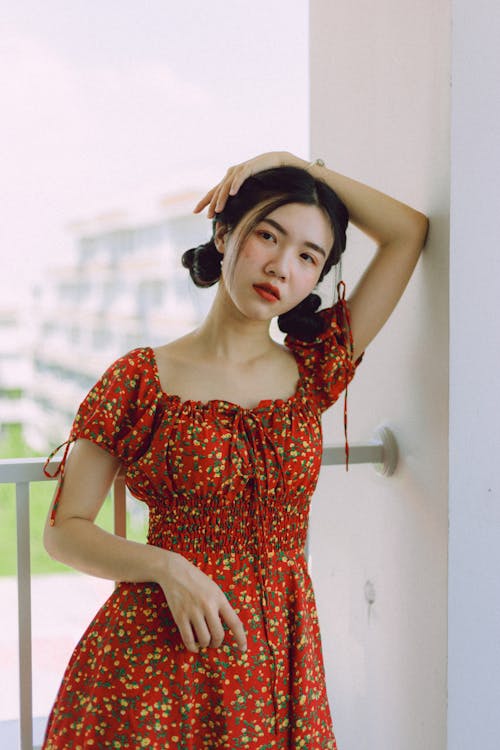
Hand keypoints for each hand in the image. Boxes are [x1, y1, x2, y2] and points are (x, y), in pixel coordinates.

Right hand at [158, 551, 246, 653]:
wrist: (175, 571)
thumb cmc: (197, 580)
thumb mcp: (214, 589)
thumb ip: (220, 605)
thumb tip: (227, 626)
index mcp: (219, 598)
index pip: (234, 622)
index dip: (240, 638)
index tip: (243, 649)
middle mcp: (208, 606)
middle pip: (218, 634)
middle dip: (217, 643)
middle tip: (214, 643)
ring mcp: (193, 611)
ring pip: (204, 639)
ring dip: (205, 644)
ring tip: (203, 642)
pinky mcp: (180, 616)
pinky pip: (188, 638)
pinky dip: (192, 647)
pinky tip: (194, 646)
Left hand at [193, 150, 307, 217]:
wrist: (278, 161)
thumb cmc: (265, 176)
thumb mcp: (251, 191)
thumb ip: (243, 199)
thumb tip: (238, 214)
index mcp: (230, 180)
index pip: (214, 192)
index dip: (205, 201)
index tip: (195, 212)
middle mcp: (231, 174)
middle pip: (217, 190)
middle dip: (211, 204)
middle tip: (207, 216)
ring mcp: (239, 170)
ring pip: (227, 186)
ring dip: (222, 198)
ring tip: (218, 210)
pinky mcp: (249, 166)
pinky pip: (241, 177)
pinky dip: (236, 184)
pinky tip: (232, 193)